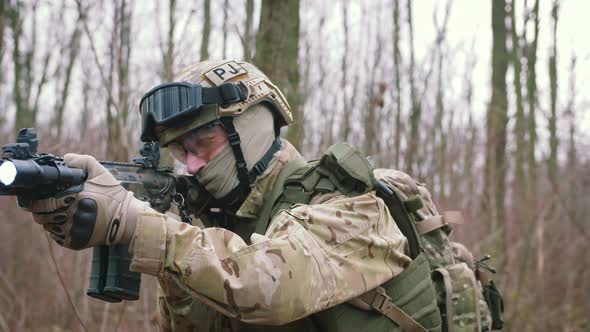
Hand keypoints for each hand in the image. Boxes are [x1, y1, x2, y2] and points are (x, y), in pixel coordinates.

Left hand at [28, 154, 147, 248]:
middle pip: (41, 217)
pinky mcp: (75, 242)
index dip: (36, 201)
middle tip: (48, 206)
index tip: (38, 198)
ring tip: (60, 214)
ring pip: (48, 227)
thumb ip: (82, 161)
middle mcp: (69, 216)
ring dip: (50, 221)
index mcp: (71, 198)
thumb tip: (66, 158)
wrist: (127, 219)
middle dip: (41, 211)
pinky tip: (68, 224)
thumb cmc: (114, 196)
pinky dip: (59, 231)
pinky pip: (57, 237)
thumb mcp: (101, 173)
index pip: (40, 203)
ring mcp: (71, 231)